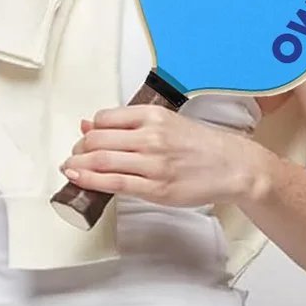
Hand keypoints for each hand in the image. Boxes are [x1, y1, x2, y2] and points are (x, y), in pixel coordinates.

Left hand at [62, 103, 274, 207]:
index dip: (89, 130)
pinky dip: (90, 181)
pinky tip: (78, 179)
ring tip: (70, 168)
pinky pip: (114, 184)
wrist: (234, 167)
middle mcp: (151, 137)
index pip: (103, 119)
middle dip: (78, 149)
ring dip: (77, 165)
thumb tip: (88, 124)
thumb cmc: (200, 145)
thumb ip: (127, 124)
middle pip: (96, 140)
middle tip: (74, 156)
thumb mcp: (165, 123)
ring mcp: (154, 164)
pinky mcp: (157, 189)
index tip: (84, 139)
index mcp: (152, 116)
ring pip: (101, 161)